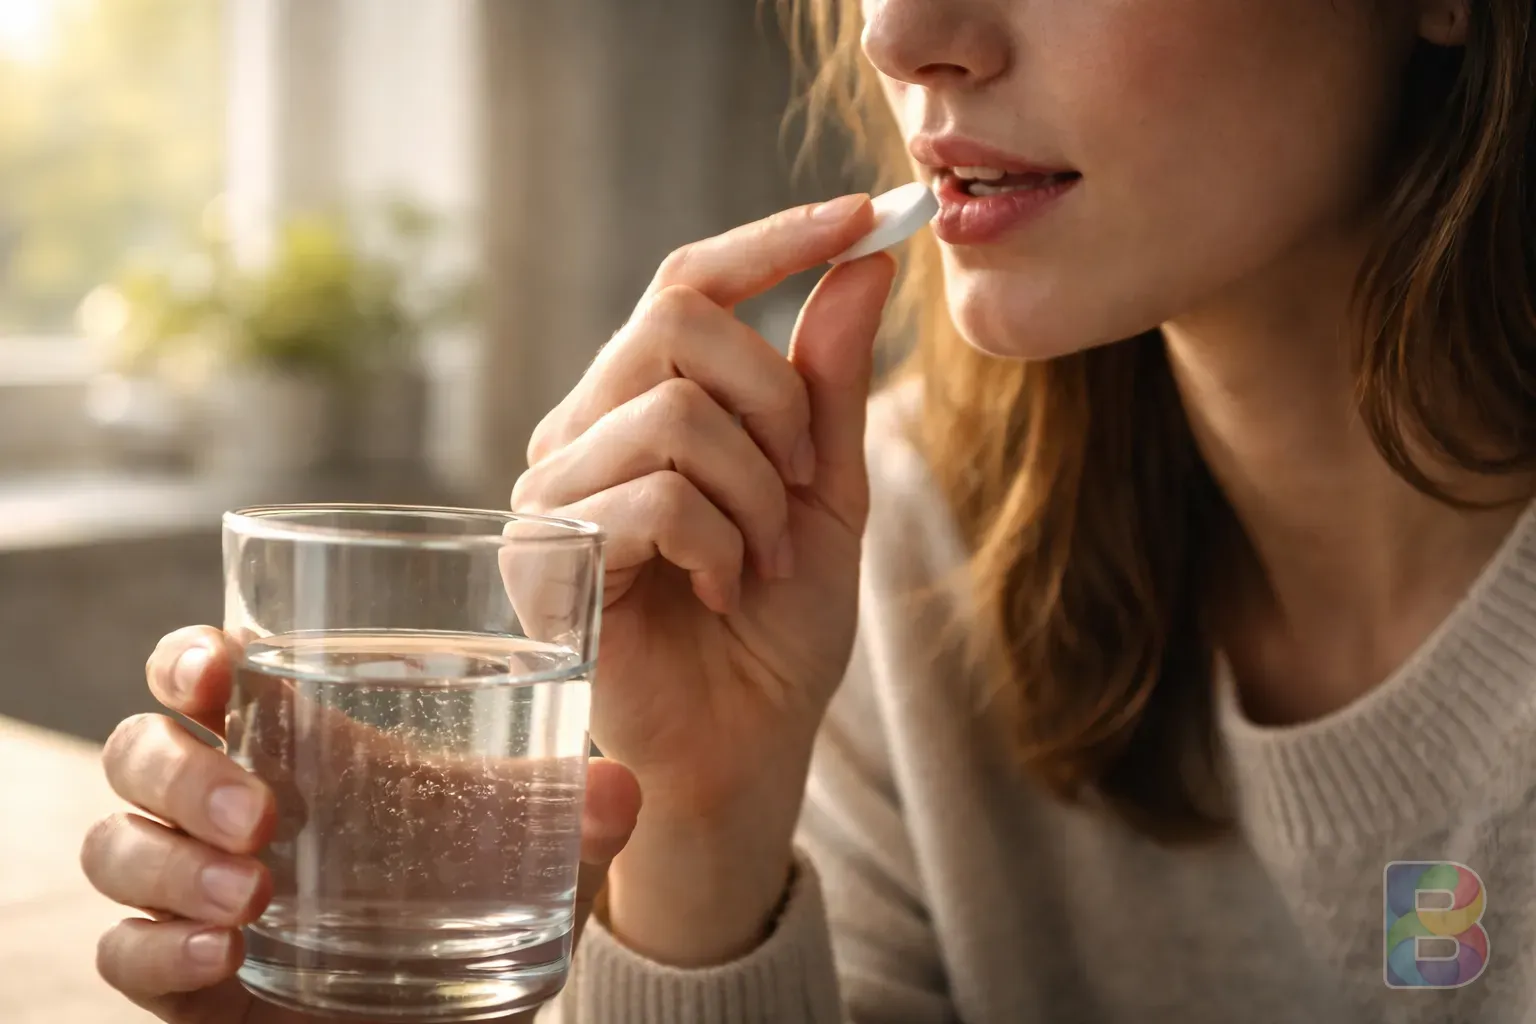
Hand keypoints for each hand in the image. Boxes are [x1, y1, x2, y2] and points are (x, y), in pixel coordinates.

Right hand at [82, 625, 641, 1022]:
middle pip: (140, 751)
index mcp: (300, 752)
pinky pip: (123, 953)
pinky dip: (157, 950)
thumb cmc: (479, 916)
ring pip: (117, 846)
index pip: (207, 677)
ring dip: (167, 862)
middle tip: (260, 815)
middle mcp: (229, 812)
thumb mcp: (540, 862)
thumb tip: (616, 786)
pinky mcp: (183, 982)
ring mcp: (197, 895)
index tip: (219, 665)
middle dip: (179, 770)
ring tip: (247, 895)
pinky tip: (220, 958)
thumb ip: (579, 821)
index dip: (189, 658)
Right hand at [511, 194, 897, 962]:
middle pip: (680, 323)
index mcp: (639, 403)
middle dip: (778, 401)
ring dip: (758, 493)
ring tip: (762, 560)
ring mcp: (555, 492)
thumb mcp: (824, 491)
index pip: (688, 283)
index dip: (774, 240)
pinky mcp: (547, 558)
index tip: (866, 215)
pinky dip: (722, 543)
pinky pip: (658, 495)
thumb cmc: (775, 626)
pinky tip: (720, 590)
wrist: (743, 747)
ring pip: (677, 413)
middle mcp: (582, 430)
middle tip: (803, 484)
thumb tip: (862, 265)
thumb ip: (828, 384)